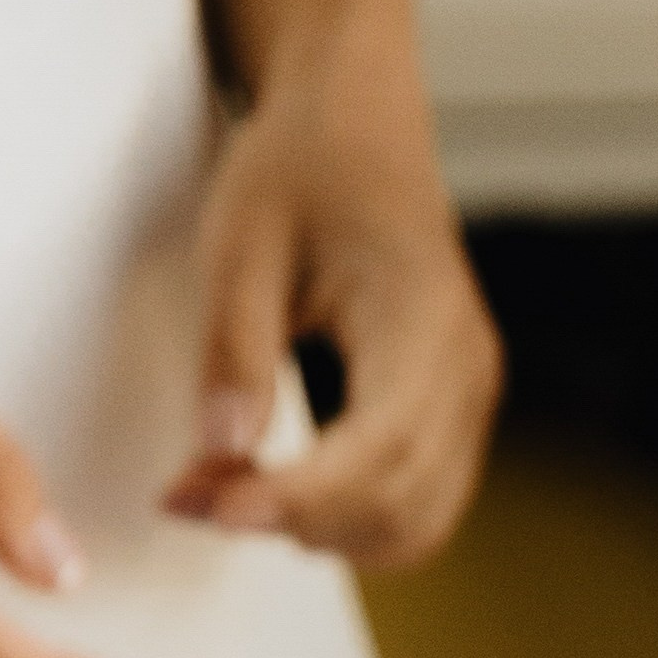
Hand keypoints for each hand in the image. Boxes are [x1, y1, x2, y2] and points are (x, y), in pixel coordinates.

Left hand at [160, 29, 501, 569]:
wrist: (359, 124)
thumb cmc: (300, 167)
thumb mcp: (241, 243)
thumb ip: (235, 350)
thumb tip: (222, 453)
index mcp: (422, 321)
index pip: (376, 450)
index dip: (292, 496)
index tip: (202, 504)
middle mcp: (466, 371)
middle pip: (400, 506)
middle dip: (293, 522)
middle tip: (186, 497)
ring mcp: (471, 397)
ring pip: (415, 526)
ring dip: (323, 534)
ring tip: (227, 491)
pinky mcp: (455, 412)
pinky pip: (419, 507)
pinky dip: (351, 523)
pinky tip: (279, 491)